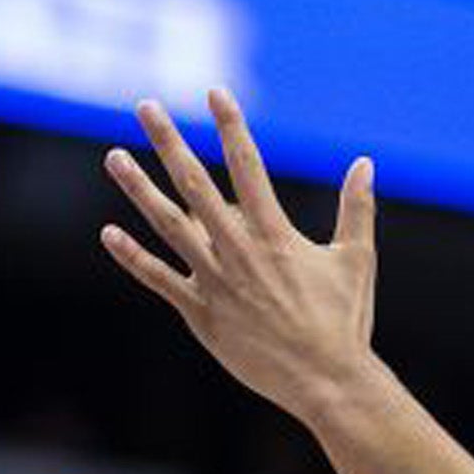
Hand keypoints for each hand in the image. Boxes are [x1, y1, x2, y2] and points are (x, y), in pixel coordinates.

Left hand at [100, 90, 382, 421]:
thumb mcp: (356, 260)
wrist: (327, 380)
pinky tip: (109, 232)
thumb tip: (365, 163)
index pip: (248, 166)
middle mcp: (239, 250)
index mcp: (276, 234)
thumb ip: (357, 208)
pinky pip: (159, 279)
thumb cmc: (345, 322)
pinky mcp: (202, 313)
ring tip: (114, 156)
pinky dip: (133, 257)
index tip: (215, 93)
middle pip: (195, 184)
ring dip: (138, 188)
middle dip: (169, 142)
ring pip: (167, 225)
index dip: (231, 126)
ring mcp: (215, 281)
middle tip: (146, 107)